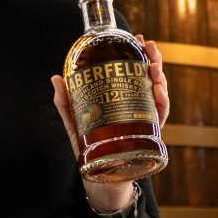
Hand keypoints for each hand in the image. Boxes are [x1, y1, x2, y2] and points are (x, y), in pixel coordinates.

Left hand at [50, 37, 168, 213]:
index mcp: (123, 100)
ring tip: (154, 67)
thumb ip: (66, 102)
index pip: (135, 72)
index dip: (139, 55)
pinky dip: (161, 103)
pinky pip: (160, 116)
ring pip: (159, 95)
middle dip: (154, 60)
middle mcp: (138, 107)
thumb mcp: (76, 122)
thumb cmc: (89, 148)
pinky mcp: (149, 136)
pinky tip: (156, 91)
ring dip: (160, 78)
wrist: (99, 178)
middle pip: (151, 79)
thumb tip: (55, 77)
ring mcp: (145, 121)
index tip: (138, 39)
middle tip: (149, 47)